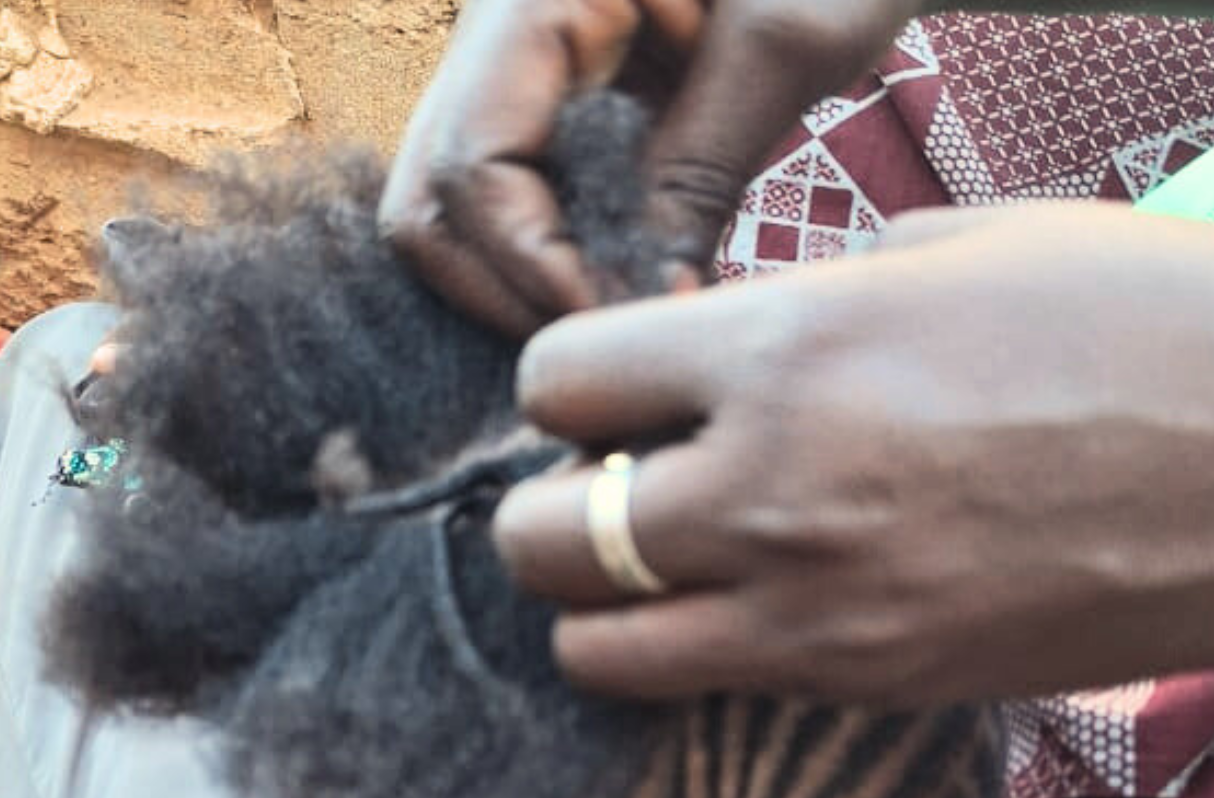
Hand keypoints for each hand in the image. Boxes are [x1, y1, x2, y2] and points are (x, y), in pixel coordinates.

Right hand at [380, 0, 919, 334]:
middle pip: (430, 205)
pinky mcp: (546, 118)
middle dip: (507, 295)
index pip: (472, 163)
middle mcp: (494, 38)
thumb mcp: (783, 44)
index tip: (613, 322)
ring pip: (453, 223)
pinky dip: (556, 271)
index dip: (531, 265)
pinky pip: (509, 215)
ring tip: (622, 325)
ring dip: (525, 294)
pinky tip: (625, 296)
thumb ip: (702, 168)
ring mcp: (509, 82)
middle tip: (608, 344)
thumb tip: (651, 303)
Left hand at [493, 202, 1213, 711]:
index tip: (623, 390)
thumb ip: (829, 289)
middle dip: (556, 512)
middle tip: (627, 490)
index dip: (574, 386)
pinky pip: (718, 693)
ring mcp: (817, 613)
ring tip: (684, 569)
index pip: (554, 380)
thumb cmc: (1164, 322)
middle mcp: (767, 491)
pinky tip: (778, 608)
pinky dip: (707, 661)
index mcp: (785, 346)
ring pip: (597, 653)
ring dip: (611, 611)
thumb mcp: (975, 243)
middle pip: (538, 542)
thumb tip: (761, 327)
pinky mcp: (877, 691)